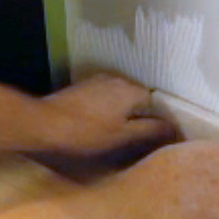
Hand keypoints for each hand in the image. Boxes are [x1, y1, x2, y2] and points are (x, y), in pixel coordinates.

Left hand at [40, 74, 174, 153]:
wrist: (44, 123)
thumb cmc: (87, 133)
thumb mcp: (123, 136)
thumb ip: (151, 130)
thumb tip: (174, 128)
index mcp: (131, 90)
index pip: (155, 103)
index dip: (156, 121)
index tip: (154, 138)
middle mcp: (116, 79)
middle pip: (138, 98)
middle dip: (140, 116)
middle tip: (136, 138)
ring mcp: (97, 81)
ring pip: (120, 98)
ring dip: (123, 113)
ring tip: (118, 133)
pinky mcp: (82, 88)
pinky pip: (105, 98)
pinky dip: (108, 110)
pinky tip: (100, 125)